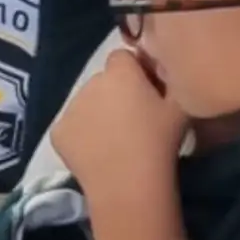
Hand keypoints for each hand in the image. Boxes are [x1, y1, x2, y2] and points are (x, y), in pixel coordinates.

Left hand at [51, 47, 187, 197]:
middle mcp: (89, 84)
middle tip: (133, 117)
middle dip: (115, 92)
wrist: (128, 183)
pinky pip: (71, 126)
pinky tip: (97, 151)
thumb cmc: (160, 141)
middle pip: (103, 80)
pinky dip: (81, 134)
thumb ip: (172, 79)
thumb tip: (163, 70)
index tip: (148, 90)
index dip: (135, 70)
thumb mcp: (182, 105)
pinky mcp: (57, 132)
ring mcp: (69, 108)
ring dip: (97, 112)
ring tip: (116, 138)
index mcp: (119, 73)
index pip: (122, 56)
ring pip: (85, 103)